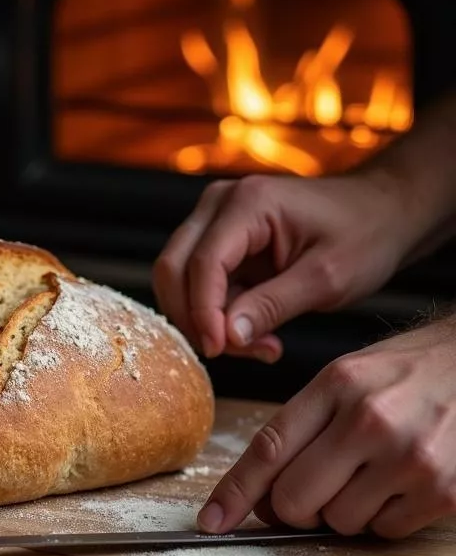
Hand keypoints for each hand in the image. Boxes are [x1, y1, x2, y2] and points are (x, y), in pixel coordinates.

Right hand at [153, 172, 426, 362]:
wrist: (382, 212)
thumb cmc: (364, 235)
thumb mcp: (327, 278)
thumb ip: (272, 306)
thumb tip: (227, 338)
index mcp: (248, 203)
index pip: (203, 262)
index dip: (203, 312)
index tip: (218, 350)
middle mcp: (220, 203)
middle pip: (174, 266)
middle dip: (195, 317)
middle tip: (232, 352)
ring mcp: (214, 218)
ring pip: (181, 278)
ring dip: (206, 319)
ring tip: (258, 345)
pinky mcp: (219, 237)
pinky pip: (199, 282)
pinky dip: (217, 313)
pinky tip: (254, 331)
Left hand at [196, 316, 455, 537]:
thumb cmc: (412, 370)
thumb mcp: (349, 375)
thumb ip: (305, 424)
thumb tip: (264, 491)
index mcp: (337, 384)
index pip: (268, 448)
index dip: (234, 491)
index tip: (212, 519)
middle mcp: (370, 420)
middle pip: (295, 498)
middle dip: (294, 506)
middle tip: (314, 489)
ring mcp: (409, 457)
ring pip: (339, 521)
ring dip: (345, 510)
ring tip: (372, 471)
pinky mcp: (444, 491)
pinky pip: (385, 531)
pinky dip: (385, 517)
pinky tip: (401, 481)